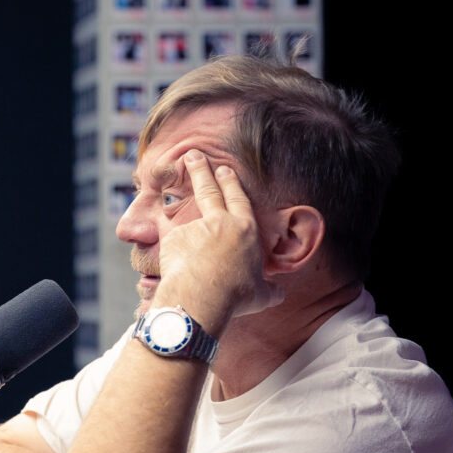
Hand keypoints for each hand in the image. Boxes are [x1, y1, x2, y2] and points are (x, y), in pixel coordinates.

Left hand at [155, 150, 284, 331]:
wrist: (202, 298)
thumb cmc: (235, 297)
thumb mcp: (261, 295)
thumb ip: (270, 290)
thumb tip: (280, 294)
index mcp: (245, 230)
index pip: (238, 198)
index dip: (230, 182)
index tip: (223, 169)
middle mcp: (220, 222)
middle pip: (209, 189)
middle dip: (201, 169)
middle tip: (192, 155)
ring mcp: (194, 228)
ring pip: (186, 222)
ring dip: (179, 221)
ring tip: (182, 242)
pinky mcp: (173, 238)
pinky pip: (172, 246)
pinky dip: (172, 255)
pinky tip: (176, 270)